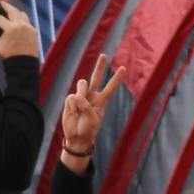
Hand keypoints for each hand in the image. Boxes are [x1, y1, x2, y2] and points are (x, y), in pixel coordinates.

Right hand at [0, 0, 38, 59]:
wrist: (24, 63)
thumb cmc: (8, 55)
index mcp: (10, 28)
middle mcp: (21, 25)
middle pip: (13, 11)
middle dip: (6, 6)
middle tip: (2, 3)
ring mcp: (29, 27)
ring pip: (22, 14)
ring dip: (15, 11)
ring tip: (11, 10)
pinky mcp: (34, 31)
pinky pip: (28, 22)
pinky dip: (22, 20)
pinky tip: (19, 20)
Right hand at [59, 54, 125, 171]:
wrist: (77, 137)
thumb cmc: (88, 130)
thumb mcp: (92, 119)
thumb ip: (85, 106)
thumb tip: (76, 96)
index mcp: (101, 101)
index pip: (110, 87)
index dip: (116, 78)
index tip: (123, 68)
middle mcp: (91, 96)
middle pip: (96, 77)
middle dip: (99, 67)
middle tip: (104, 56)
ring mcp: (81, 96)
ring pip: (81, 84)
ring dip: (80, 94)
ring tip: (79, 110)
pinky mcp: (71, 99)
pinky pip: (71, 97)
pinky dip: (72, 106)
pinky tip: (74, 114)